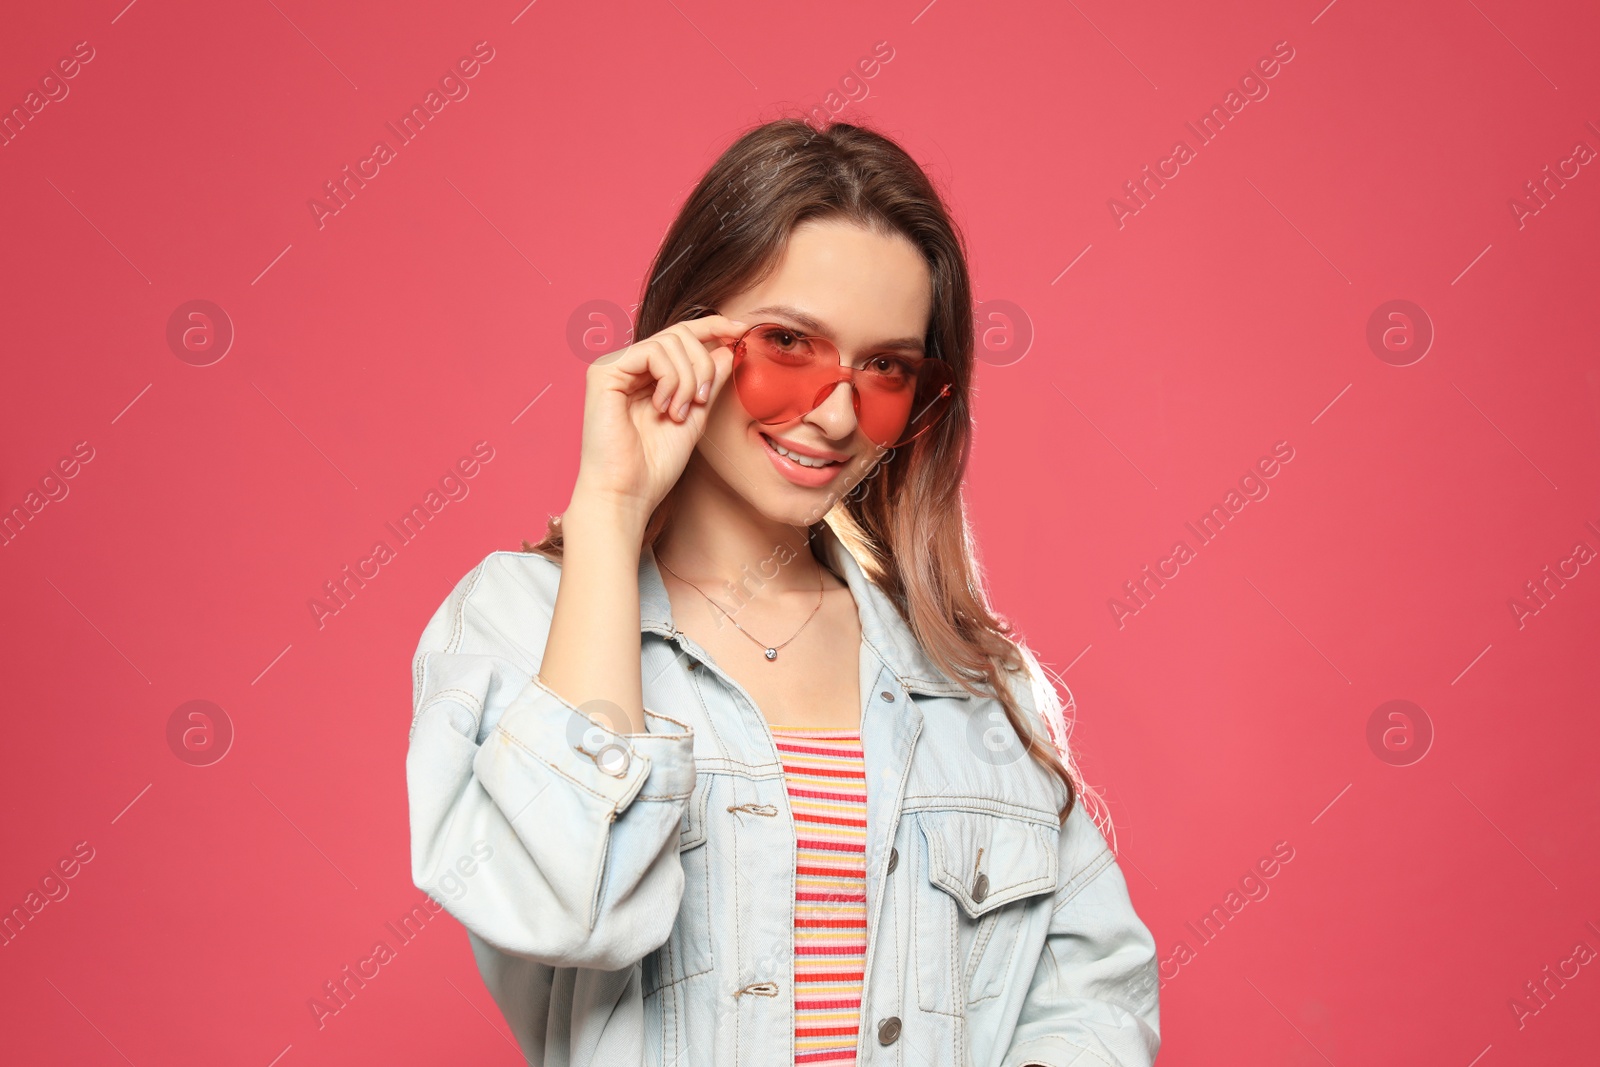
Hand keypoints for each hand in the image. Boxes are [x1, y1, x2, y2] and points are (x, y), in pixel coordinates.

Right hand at [570, 314, 746, 522]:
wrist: (628, 493)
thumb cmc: (655, 464)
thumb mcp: (695, 416)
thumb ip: (709, 382)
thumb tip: (730, 347)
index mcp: (647, 374)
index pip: (682, 335)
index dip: (713, 327)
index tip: (742, 330)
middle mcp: (628, 365)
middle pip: (680, 334)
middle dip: (703, 365)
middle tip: (700, 401)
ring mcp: (614, 366)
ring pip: (670, 341)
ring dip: (687, 379)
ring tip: (680, 413)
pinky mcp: (603, 372)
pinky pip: (652, 352)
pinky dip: (670, 379)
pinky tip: (665, 407)